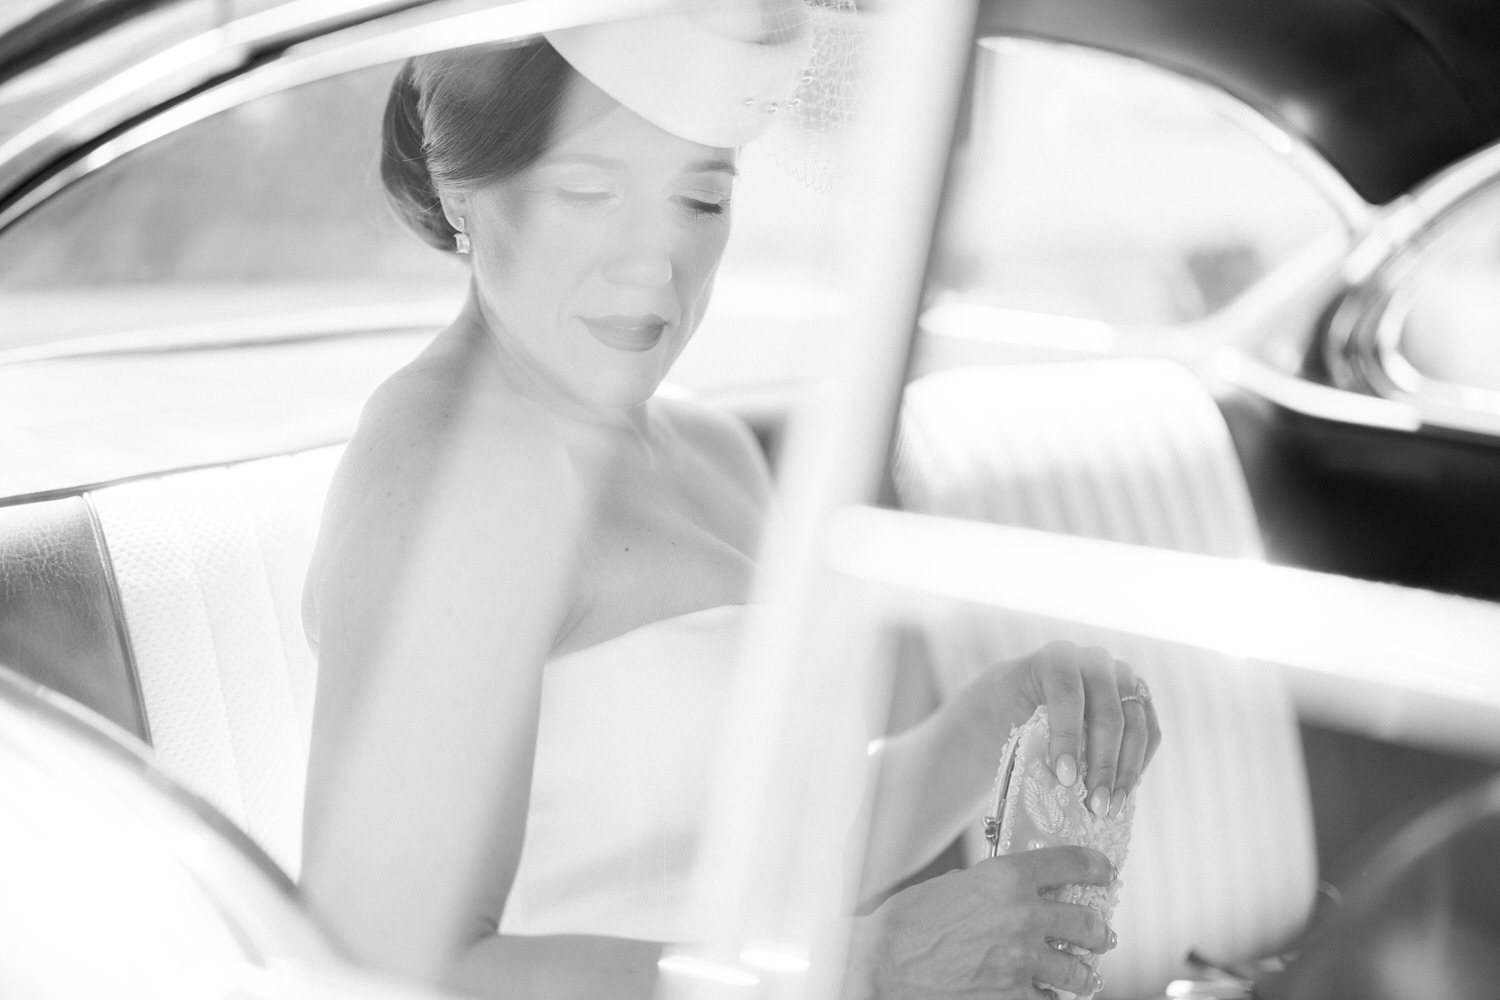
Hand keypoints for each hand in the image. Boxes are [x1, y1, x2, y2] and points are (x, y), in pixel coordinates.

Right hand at [852, 846, 1116, 999]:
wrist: (883, 965)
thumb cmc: (907, 922)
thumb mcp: (954, 885)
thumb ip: (990, 887)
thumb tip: (1010, 894)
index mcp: (1006, 878)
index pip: (1068, 865)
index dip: (1093, 866)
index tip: (1104, 870)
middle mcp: (1023, 917)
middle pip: (1085, 923)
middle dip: (1097, 930)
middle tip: (1101, 933)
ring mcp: (1022, 962)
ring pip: (1076, 971)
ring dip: (1081, 972)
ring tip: (1084, 974)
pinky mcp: (1013, 997)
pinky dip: (1049, 998)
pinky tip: (1048, 995)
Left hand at [971, 640, 1161, 819]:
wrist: (1026, 692)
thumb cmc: (1012, 708)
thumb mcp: (1005, 714)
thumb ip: (1029, 737)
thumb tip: (1059, 784)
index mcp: (1057, 658)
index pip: (1068, 695)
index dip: (1068, 737)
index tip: (1065, 778)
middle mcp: (1095, 660)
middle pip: (1108, 713)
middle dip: (1103, 764)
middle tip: (1095, 804)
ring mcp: (1123, 676)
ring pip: (1137, 725)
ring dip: (1127, 771)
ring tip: (1111, 807)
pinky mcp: (1140, 696)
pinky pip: (1151, 731)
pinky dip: (1140, 763)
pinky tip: (1125, 791)